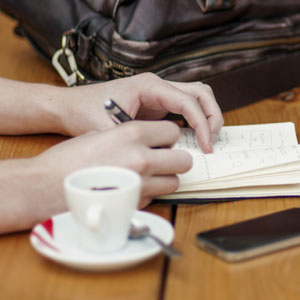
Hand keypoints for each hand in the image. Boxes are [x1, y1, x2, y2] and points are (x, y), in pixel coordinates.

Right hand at [36, 121, 191, 207]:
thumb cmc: (70, 158)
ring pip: (175, 182)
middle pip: (184, 160)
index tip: (163, 140)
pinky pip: (157, 196)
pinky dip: (151, 192)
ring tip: (149, 175)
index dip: (169, 136)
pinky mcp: (135, 204)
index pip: (173, 131)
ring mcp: (140, 184)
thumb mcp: (100, 134)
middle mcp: (141, 158)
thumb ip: (128, 137)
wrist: (47, 186)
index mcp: (132, 133)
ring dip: (166, 178)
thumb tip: (147, 142)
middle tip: (163, 159)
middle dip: (175, 159)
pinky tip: (133, 188)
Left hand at [58, 73, 223, 152]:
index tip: (206, 146)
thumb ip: (136, 142)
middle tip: (212, 142)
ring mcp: (158, 94)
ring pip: (196, 97)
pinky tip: (192, 138)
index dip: (202, 124)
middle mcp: (157, 85)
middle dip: (212, 116)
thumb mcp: (109, 129)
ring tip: (207, 140)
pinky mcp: (156, 104)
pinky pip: (184, 108)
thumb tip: (162, 158)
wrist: (71, 106)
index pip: (189, 101)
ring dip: (206, 116)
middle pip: (200, 92)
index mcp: (149, 86)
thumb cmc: (86, 112)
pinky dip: (194, 121)